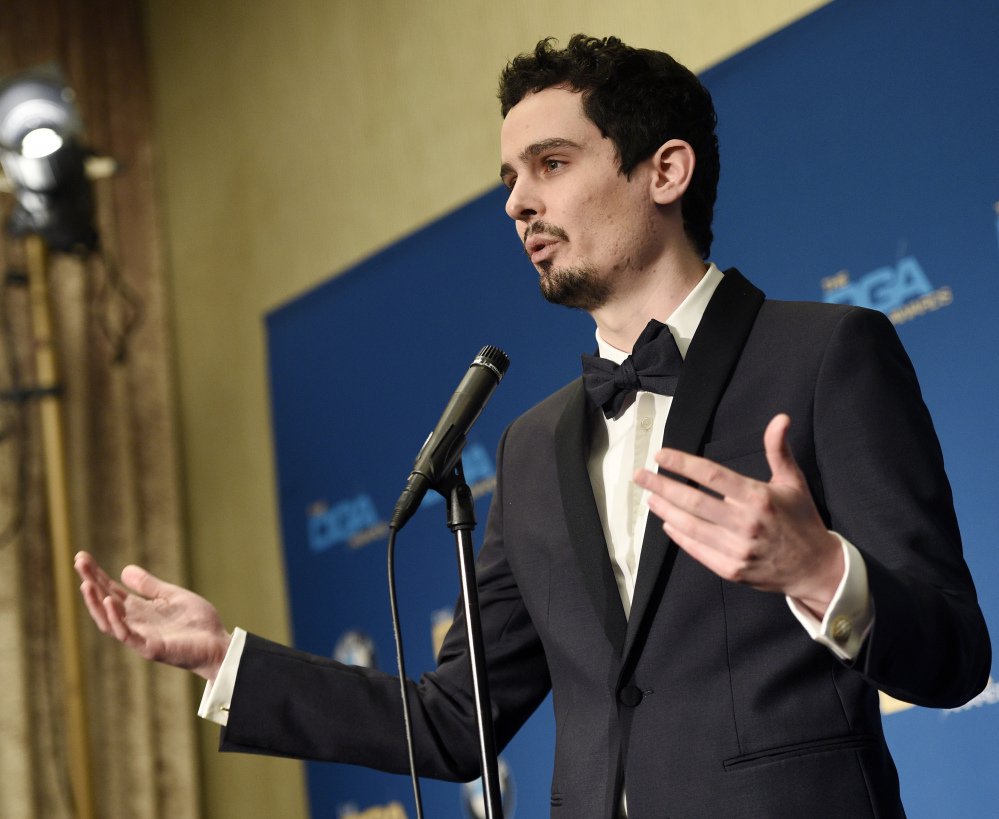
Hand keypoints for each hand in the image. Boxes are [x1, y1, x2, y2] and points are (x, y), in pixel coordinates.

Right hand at [74, 551, 230, 681]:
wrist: (219, 644)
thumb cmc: (197, 623)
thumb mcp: (172, 596)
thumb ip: (150, 586)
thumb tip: (124, 570)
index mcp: (140, 610)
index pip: (111, 591)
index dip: (96, 575)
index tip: (82, 558)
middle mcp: (135, 623)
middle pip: (105, 603)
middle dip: (91, 584)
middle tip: (79, 563)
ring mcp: (141, 636)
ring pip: (109, 621)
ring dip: (96, 603)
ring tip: (86, 583)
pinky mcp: (151, 648)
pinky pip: (128, 635)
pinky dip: (117, 620)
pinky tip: (110, 602)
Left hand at [633, 414, 842, 617]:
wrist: (815, 568)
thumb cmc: (801, 520)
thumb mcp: (793, 482)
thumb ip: (779, 450)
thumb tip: (780, 418)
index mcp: (758, 498)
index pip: (712, 475)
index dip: (683, 464)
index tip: (661, 455)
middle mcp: (745, 524)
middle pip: (693, 501)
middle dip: (662, 486)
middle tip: (639, 475)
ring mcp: (737, 550)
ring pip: (690, 526)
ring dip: (665, 510)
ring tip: (649, 496)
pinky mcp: (732, 570)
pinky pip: (697, 550)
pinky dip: (679, 536)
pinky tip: (667, 523)